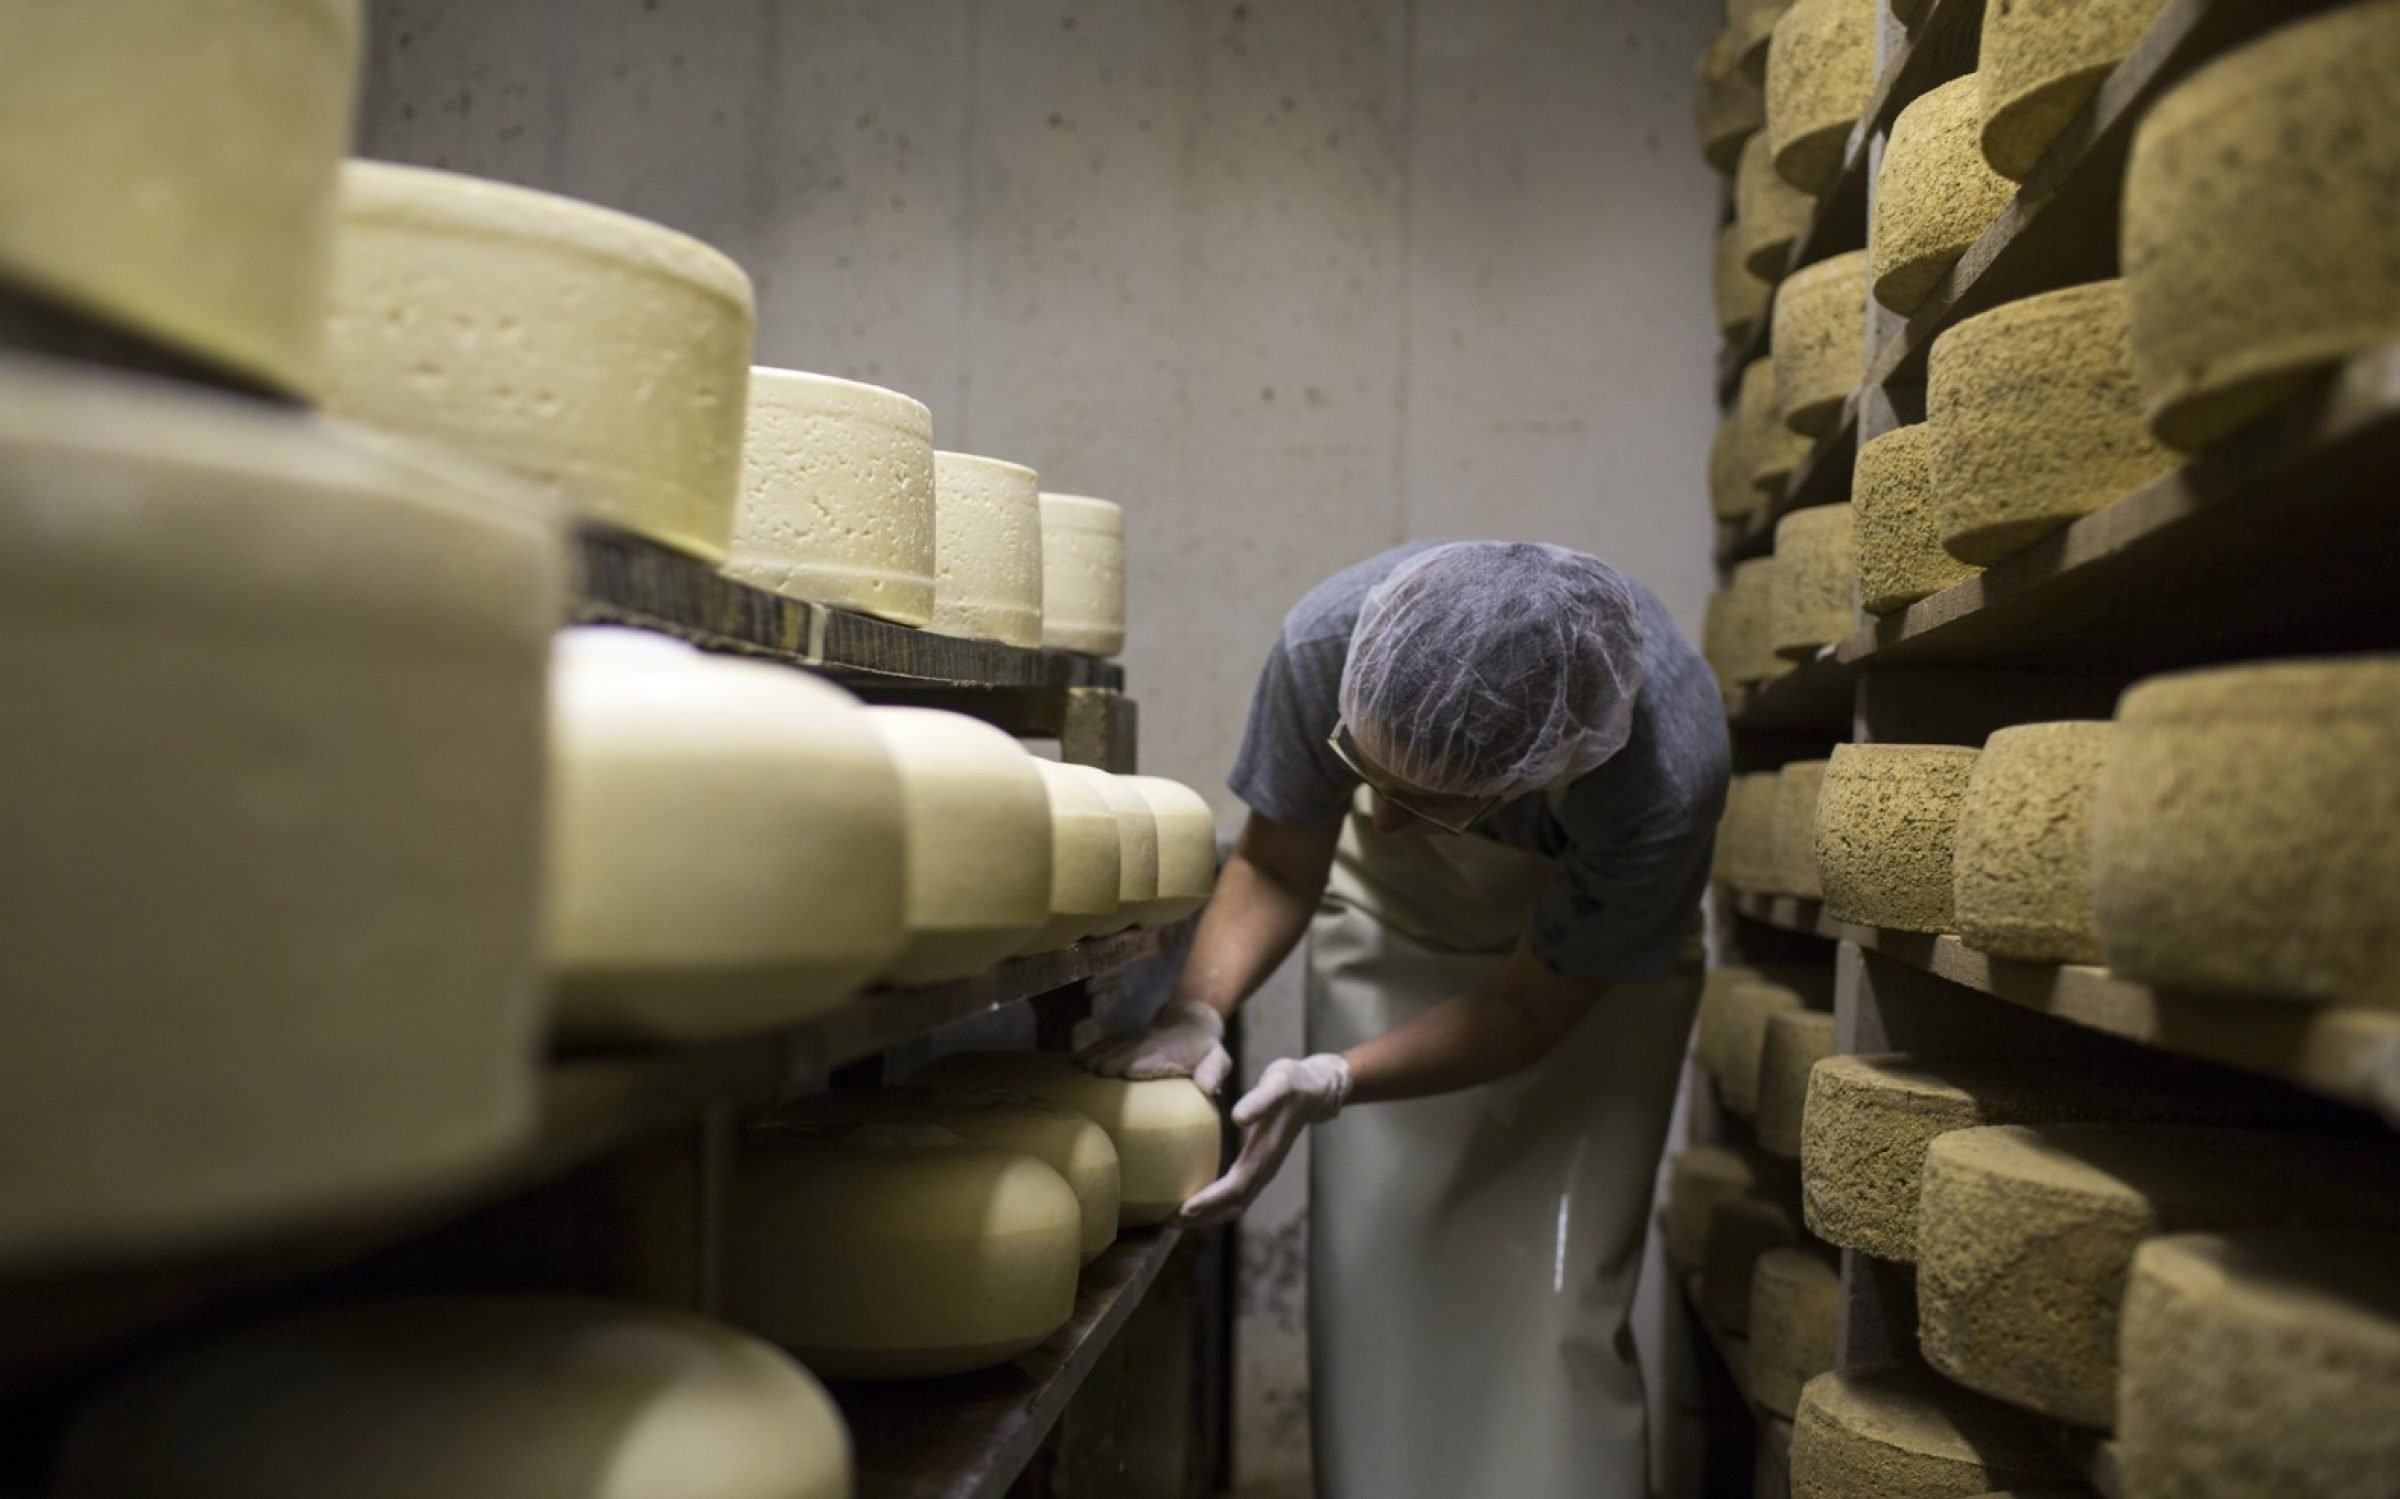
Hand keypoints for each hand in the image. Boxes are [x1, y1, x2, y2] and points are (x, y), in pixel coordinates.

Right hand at [1075, 999, 1233, 1093]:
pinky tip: (1075, 1061)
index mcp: (1173, 1052)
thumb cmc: (1205, 1049)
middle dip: (1113, 1059)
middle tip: (1095, 1071)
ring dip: (1097, 1054)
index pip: (1156, 1058)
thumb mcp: (1219, 1059)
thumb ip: (1214, 1071)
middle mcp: (1150, 1044)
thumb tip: (1207, 1088)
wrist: (1191, 1020)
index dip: (1142, 1064)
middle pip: (1129, 1051)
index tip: (1126, 1071)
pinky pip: (1106, 1043)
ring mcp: (1135, 1039)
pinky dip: (1090, 1050)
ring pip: (1114, 1045)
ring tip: (1080, 1067)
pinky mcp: (1125, 1038)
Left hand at [1177, 1053, 1351, 1226]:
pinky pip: (1234, 1196)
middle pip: (1232, 1207)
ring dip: (1205, 1216)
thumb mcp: (1277, 1083)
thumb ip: (1259, 1100)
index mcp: (1266, 1153)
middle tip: (1168, 1221)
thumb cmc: (1292, 1084)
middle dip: (1202, 1218)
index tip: (1184, 1210)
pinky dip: (1212, 1205)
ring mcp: (1262, 1172)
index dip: (1210, 1201)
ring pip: (1234, 1206)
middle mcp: (1264, 1169)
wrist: (1313, 1091)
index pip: (1236, 1187)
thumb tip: (1237, 1117)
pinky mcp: (1257, 1168)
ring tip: (1173, 1219)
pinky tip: (1191, 1200)